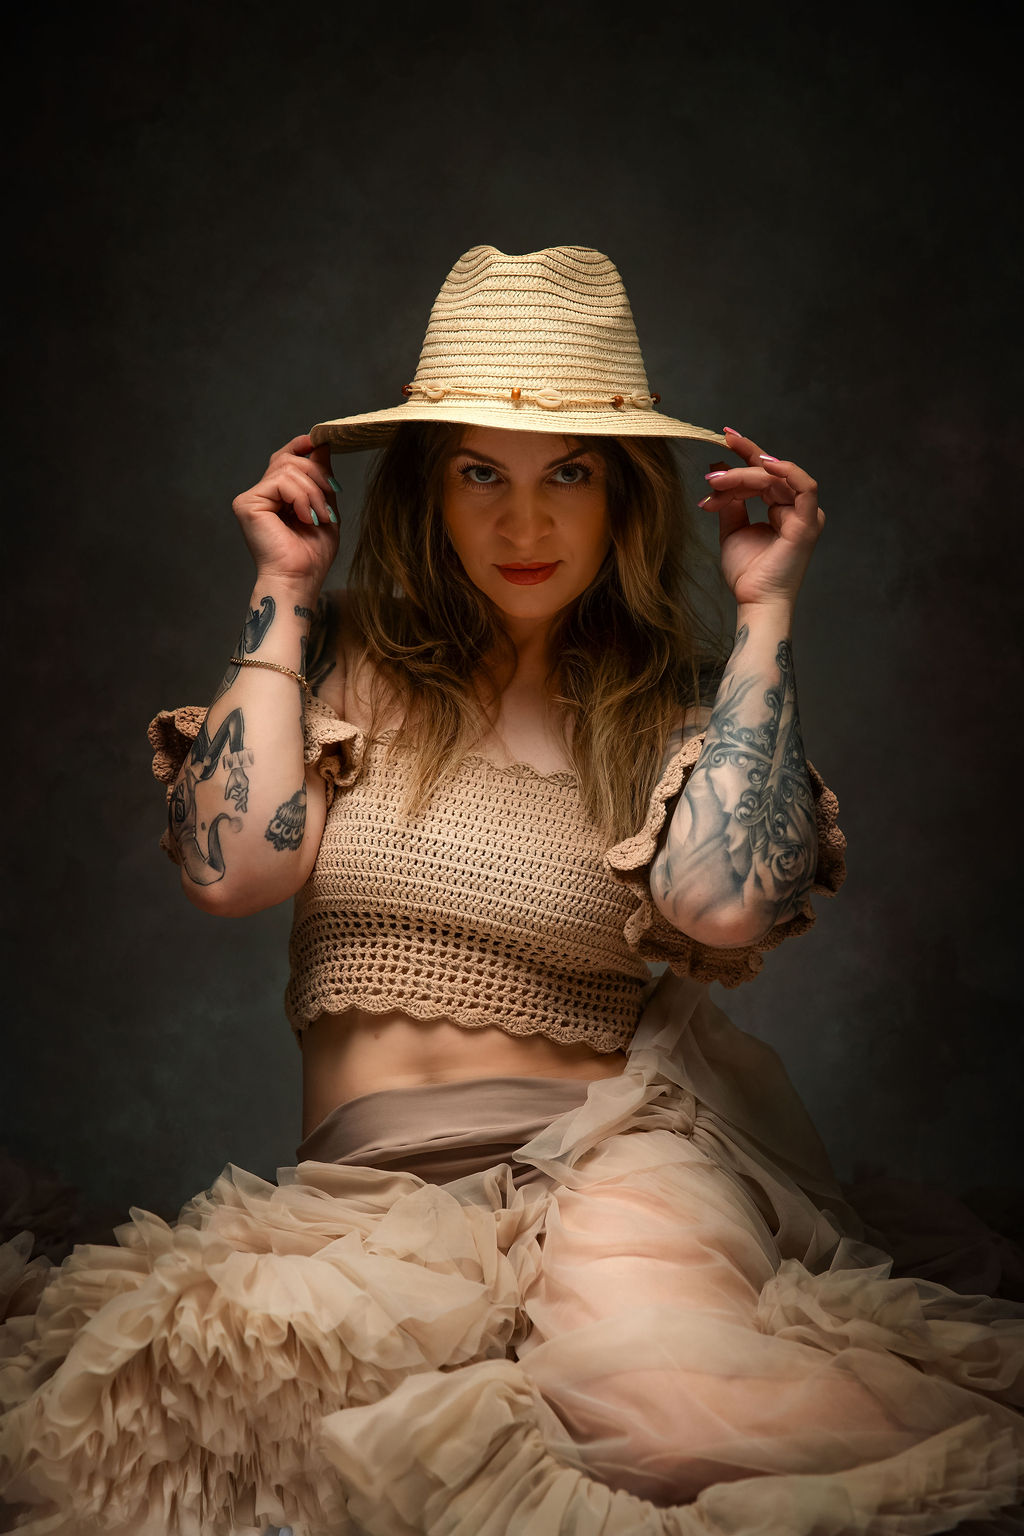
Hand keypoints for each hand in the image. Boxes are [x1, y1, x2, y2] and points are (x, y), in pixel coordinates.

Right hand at [231, 434, 340, 592]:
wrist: (299, 580)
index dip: (302, 445)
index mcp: (278, 495)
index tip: (320, 441)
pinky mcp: (247, 503)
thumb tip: (321, 445)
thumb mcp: (324, 507)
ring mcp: (252, 497)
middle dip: (318, 478)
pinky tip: (305, 518)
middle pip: (290, 460)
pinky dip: (301, 497)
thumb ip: (320, 478)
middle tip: (328, 508)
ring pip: (288, 468)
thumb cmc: (311, 555)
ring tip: (318, 518)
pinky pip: (281, 481)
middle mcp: (262, 494)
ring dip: (313, 493)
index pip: (286, 458)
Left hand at [700, 428, 824, 610]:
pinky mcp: (807, 522)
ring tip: (717, 483)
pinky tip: (764, 463)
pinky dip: (786, 471)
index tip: (724, 437)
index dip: (745, 454)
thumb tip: (717, 467)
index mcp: (782, 509)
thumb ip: (729, 500)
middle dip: (737, 468)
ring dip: (744, 475)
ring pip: (775, 478)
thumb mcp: (731, 529)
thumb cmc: (747, 573)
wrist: (754, 600)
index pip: (763, 474)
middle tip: (712, 474)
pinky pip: (804, 486)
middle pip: (767, 473)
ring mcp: (804, 514)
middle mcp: (796, 508)